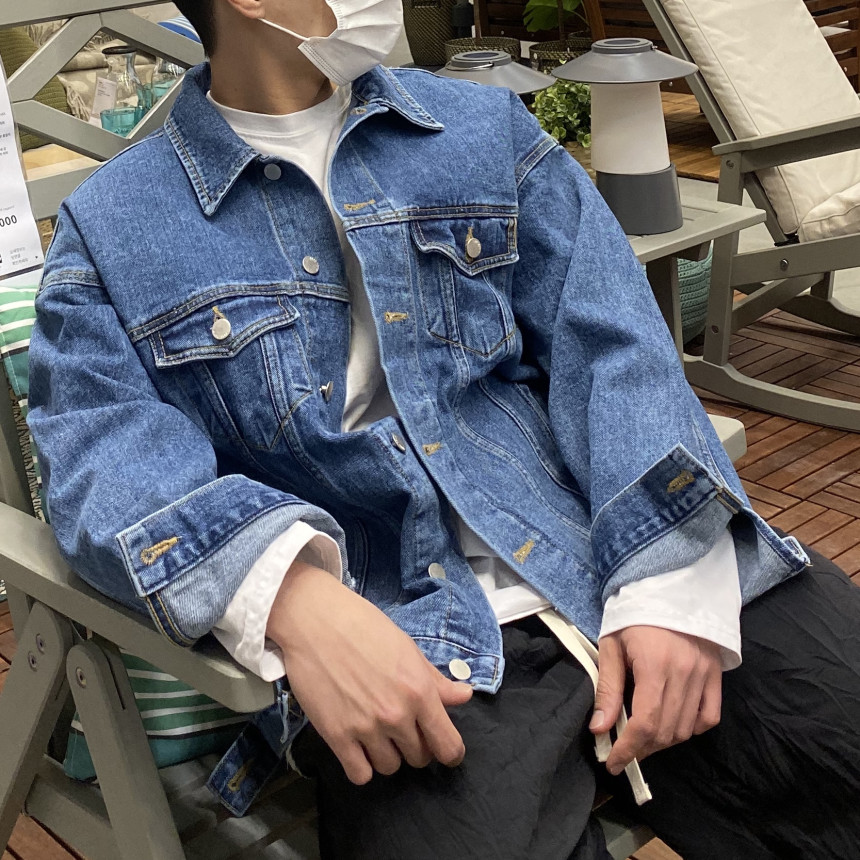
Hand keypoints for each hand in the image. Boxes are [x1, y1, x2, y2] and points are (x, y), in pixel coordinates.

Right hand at [266, 562, 472, 784]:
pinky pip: (360, 775)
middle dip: (415, 746)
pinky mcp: (336, 736)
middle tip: (403, 728)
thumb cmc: (365, 627)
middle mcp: (397, 715)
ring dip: (388, 754)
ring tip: (377, 732)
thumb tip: (465, 696)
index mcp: (420, 691)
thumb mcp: (408, 648)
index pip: (447, 745)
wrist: (316, 621)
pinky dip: (361, 766)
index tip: (444, 749)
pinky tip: (358, 746)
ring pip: (390, 767)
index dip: (450, 752)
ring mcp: (366, 728)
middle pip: (419, 758)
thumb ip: (436, 680)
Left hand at [590, 626, 722, 775]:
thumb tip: (600, 729)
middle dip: (642, 749)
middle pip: (666, 730)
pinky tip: (673, 726)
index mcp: (655, 665)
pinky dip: (692, 728)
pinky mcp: (715, 673)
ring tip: (643, 741)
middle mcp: (684, 673)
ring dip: (663, 742)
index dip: (628, 749)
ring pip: (687, 728)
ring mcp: (704, 674)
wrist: (667, 586)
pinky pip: (709, 715)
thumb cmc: (633, 613)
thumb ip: (608, 689)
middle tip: (624, 751)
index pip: (645, 723)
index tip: (614, 762)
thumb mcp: (611, 645)